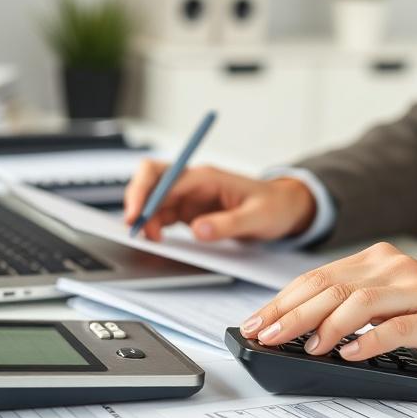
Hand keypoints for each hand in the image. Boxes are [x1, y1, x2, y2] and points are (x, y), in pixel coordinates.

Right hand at [123, 160, 316, 242]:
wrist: (284, 209)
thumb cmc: (274, 206)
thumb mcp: (257, 217)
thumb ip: (228, 224)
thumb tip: (199, 230)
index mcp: (207, 177)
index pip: (166, 178)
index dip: (147, 196)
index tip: (137, 217)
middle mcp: (194, 183)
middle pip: (152, 180)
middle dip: (137, 199)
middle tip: (131, 226)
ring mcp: (190, 197)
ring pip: (154, 199)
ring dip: (145, 216)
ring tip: (148, 240)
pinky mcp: (190, 212)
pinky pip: (164, 214)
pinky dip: (154, 224)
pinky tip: (155, 239)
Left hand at [240, 242, 416, 388]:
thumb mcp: (390, 309)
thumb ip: (351, 310)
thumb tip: (296, 329)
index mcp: (380, 261)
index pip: (318, 277)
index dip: (282, 301)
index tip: (255, 323)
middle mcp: (397, 268)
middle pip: (331, 288)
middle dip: (291, 314)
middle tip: (264, 336)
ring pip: (359, 302)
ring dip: (326, 326)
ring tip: (306, 348)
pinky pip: (398, 327)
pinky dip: (369, 341)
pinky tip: (349, 355)